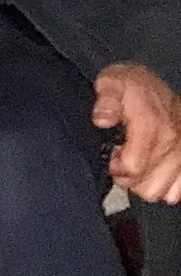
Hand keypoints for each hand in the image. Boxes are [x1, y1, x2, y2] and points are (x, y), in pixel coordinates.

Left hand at [93, 62, 180, 203]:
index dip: (116, 167)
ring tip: (135, 163)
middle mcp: (173, 142)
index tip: (111, 155)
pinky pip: (177, 192)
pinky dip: (164, 186)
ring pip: (161, 193)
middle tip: (121, 159)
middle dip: (127, 178)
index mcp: (152, 125)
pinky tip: (151, 169)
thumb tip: (102, 120)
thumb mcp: (111, 83)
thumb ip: (106, 100)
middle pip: (147, 186)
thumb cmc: (131, 87)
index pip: (133, 167)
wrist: (154, 86)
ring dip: (144, 183)